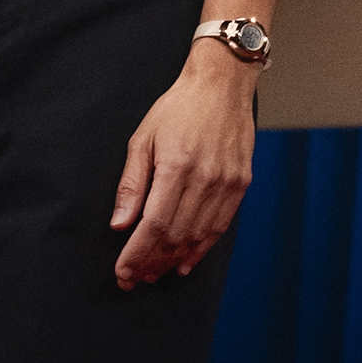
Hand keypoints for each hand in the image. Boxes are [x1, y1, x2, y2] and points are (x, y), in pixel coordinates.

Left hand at [110, 40, 257, 288]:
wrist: (222, 84)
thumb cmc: (179, 108)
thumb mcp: (143, 138)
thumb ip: (131, 184)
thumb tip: (120, 224)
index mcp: (176, 165)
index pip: (153, 224)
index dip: (136, 254)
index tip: (123, 272)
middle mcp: (205, 178)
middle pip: (175, 235)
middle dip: (151, 263)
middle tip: (134, 279)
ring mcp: (227, 182)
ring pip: (198, 235)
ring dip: (174, 260)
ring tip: (155, 274)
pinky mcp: (241, 182)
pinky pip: (220, 225)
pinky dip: (202, 247)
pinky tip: (186, 260)